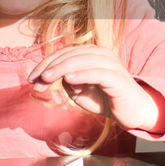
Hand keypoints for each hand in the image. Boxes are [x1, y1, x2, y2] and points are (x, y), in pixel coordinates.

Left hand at [27, 45, 164, 133]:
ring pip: (82, 60)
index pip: (64, 53)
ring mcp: (111, 64)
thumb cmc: (105, 99)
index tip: (32, 78)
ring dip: (61, 69)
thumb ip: (67, 81)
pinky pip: (97, 73)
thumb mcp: (80, 91)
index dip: (46, 63)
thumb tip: (54, 76)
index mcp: (92, 54)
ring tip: (46, 78)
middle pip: (70, 54)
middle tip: (35, 81)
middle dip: (50, 67)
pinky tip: (68, 80)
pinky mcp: (117, 78)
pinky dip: (82, 74)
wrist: (132, 112)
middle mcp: (102, 54)